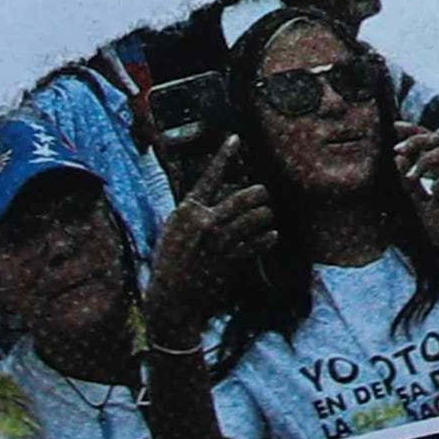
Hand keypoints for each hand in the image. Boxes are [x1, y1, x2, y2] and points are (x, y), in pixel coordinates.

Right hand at [148, 138, 270, 332]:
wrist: (172, 299)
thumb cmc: (169, 264)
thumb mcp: (173, 230)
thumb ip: (193, 211)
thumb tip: (211, 195)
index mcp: (187, 211)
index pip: (209, 176)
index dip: (224, 156)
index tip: (236, 139)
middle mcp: (206, 222)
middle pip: (244, 196)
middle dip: (259, 193)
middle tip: (262, 195)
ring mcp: (220, 241)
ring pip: (256, 217)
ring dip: (264, 215)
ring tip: (265, 217)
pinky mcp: (232, 260)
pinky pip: (259, 241)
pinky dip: (268, 237)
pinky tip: (270, 235)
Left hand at [400, 124, 438, 264]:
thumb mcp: (423, 207)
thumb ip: (412, 187)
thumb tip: (398, 160)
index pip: (426, 144)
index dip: (411, 132)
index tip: (394, 126)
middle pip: (437, 139)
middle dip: (415, 140)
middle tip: (398, 150)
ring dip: (426, 158)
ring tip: (413, 176)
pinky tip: (435, 191)